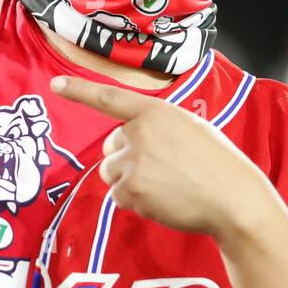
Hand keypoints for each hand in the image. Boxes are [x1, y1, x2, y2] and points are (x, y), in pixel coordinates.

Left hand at [50, 74, 269, 240]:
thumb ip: (154, 127)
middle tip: (164, 169)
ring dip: (130, 181)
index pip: (109, 98)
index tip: (55, 85)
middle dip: (127, 159)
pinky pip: (118, 196)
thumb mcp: (187, 127)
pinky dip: (135, 201)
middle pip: (110, 148)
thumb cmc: (216, 162)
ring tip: (166, 185)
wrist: (232, 198)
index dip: (79, 91)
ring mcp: (133, 161)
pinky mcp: (131, 189)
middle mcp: (138, 132)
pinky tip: (163, 199)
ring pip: (110, 173)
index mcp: (154, 111)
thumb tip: (125, 143)